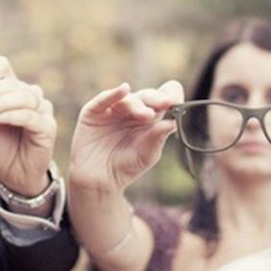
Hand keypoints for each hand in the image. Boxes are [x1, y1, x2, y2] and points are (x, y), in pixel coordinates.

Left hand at [0, 57, 56, 196]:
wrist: (12, 174)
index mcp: (10, 90)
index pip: (4, 67)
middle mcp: (29, 96)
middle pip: (13, 83)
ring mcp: (41, 110)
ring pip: (23, 97)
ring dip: (0, 102)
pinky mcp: (47, 126)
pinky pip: (29, 115)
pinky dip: (9, 115)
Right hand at [68, 81, 183, 193]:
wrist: (98, 180)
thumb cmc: (124, 167)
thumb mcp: (147, 155)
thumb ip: (158, 138)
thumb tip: (173, 123)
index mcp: (149, 118)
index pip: (162, 100)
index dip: (170, 97)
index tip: (176, 102)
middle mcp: (132, 110)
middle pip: (147, 96)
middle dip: (156, 99)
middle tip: (166, 103)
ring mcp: (112, 109)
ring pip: (128, 99)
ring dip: (138, 104)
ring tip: (147, 115)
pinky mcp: (93, 112)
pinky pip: (104, 99)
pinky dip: (114, 94)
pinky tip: (124, 90)